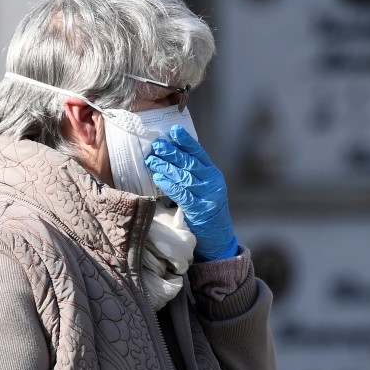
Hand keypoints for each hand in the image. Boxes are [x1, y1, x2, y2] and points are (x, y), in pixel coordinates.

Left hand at [146, 126, 237, 260]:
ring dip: (166, 167)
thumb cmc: (206, 210)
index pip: (199, 153)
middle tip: (156, 145)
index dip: (186, 141)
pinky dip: (169, 185)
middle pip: (190, 163)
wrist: (218, 238)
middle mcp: (213, 182)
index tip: (174, 130)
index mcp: (213, 174)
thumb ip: (192, 174)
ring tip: (151, 161)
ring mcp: (208, 196)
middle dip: (171, 153)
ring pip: (184, 177)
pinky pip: (182, 194)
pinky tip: (158, 179)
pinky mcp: (200, 210)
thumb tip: (169, 154)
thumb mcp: (204, 189)